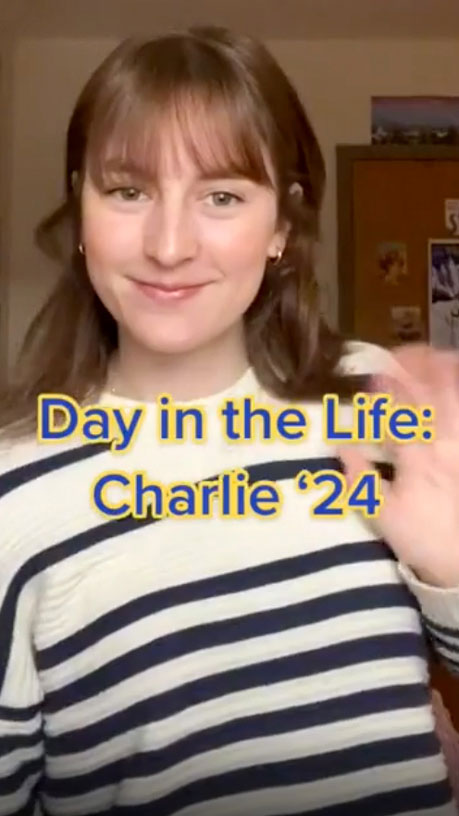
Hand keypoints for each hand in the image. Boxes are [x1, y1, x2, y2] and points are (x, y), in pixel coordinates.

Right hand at [339, 344, 458, 587]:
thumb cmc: (422, 539)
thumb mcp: (381, 515)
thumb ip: (359, 477)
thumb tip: (340, 443)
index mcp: (418, 456)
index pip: (401, 409)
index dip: (387, 386)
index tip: (374, 373)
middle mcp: (445, 443)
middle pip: (434, 392)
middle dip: (418, 366)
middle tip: (402, 353)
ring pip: (457, 397)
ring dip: (444, 372)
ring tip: (433, 356)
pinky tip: (452, 384)